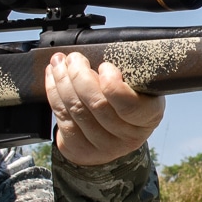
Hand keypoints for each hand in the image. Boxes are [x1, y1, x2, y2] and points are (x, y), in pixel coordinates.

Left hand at [46, 52, 164, 165]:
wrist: (114, 133)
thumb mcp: (137, 85)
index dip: (112, 85)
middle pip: (97, 105)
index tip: (105, 66)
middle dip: (79, 75)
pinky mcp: (80, 149)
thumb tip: (97, 52)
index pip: (130, 105)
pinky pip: (62, 118)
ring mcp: (103, 146)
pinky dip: (54, 93)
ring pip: (76, 109)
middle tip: (74, 58)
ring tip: (59, 63)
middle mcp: (128, 136)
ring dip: (63, 80)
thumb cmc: (127, 98)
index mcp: (148, 116)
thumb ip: (125, 72)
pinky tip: (53, 78)